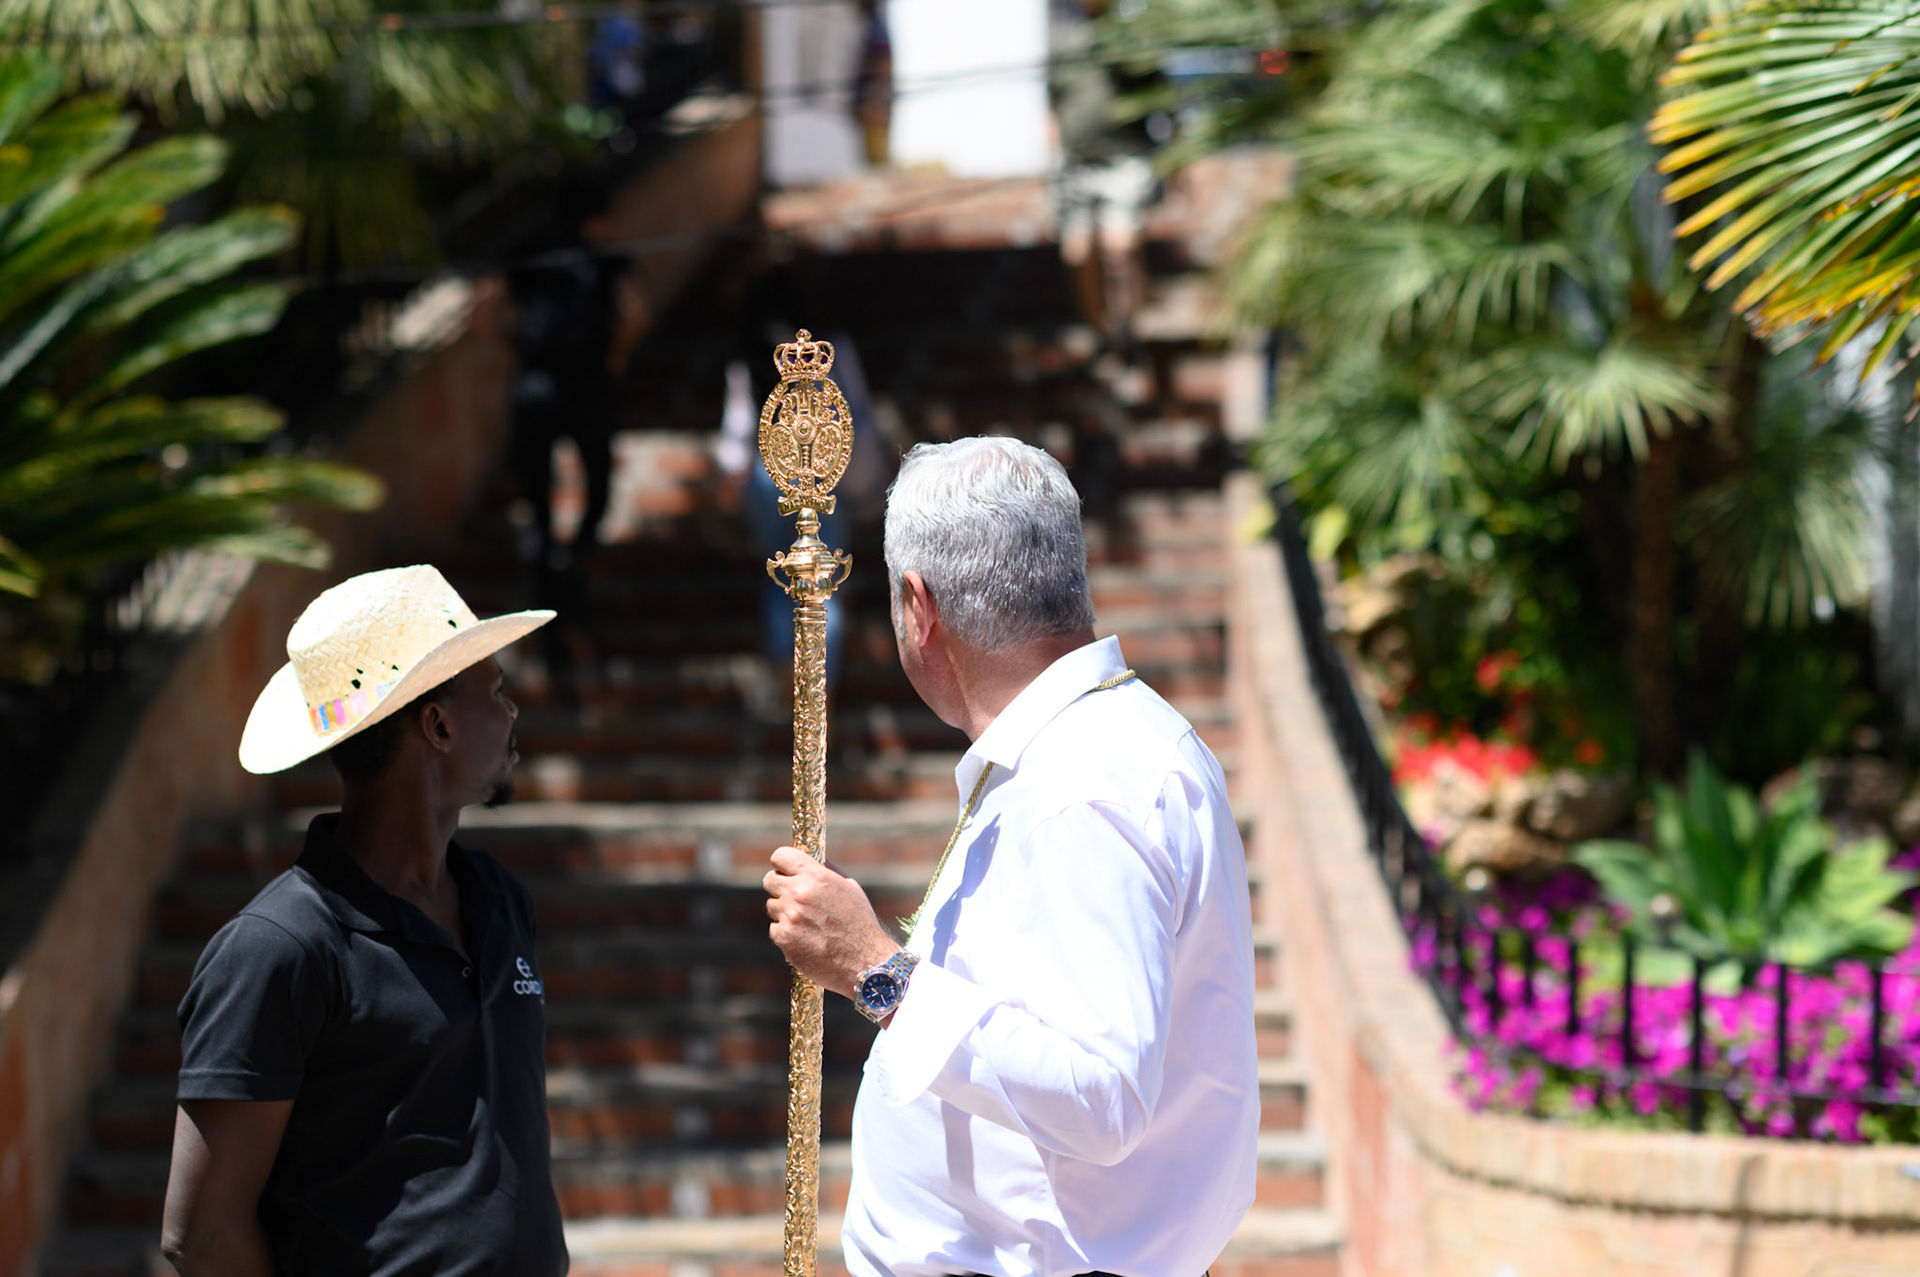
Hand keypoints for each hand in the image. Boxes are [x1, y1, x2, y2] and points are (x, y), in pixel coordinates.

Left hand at [764, 847, 898, 998]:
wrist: (865, 961)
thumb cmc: (860, 923)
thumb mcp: (849, 888)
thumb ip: (826, 871)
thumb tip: (809, 861)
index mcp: (816, 876)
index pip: (780, 856)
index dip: (782, 863)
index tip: (786, 871)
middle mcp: (799, 892)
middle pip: (769, 880)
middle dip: (779, 887)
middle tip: (793, 898)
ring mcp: (790, 916)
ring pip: (772, 906)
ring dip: (784, 912)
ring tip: (807, 923)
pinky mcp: (784, 937)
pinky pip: (775, 928)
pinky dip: (786, 933)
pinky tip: (805, 938)